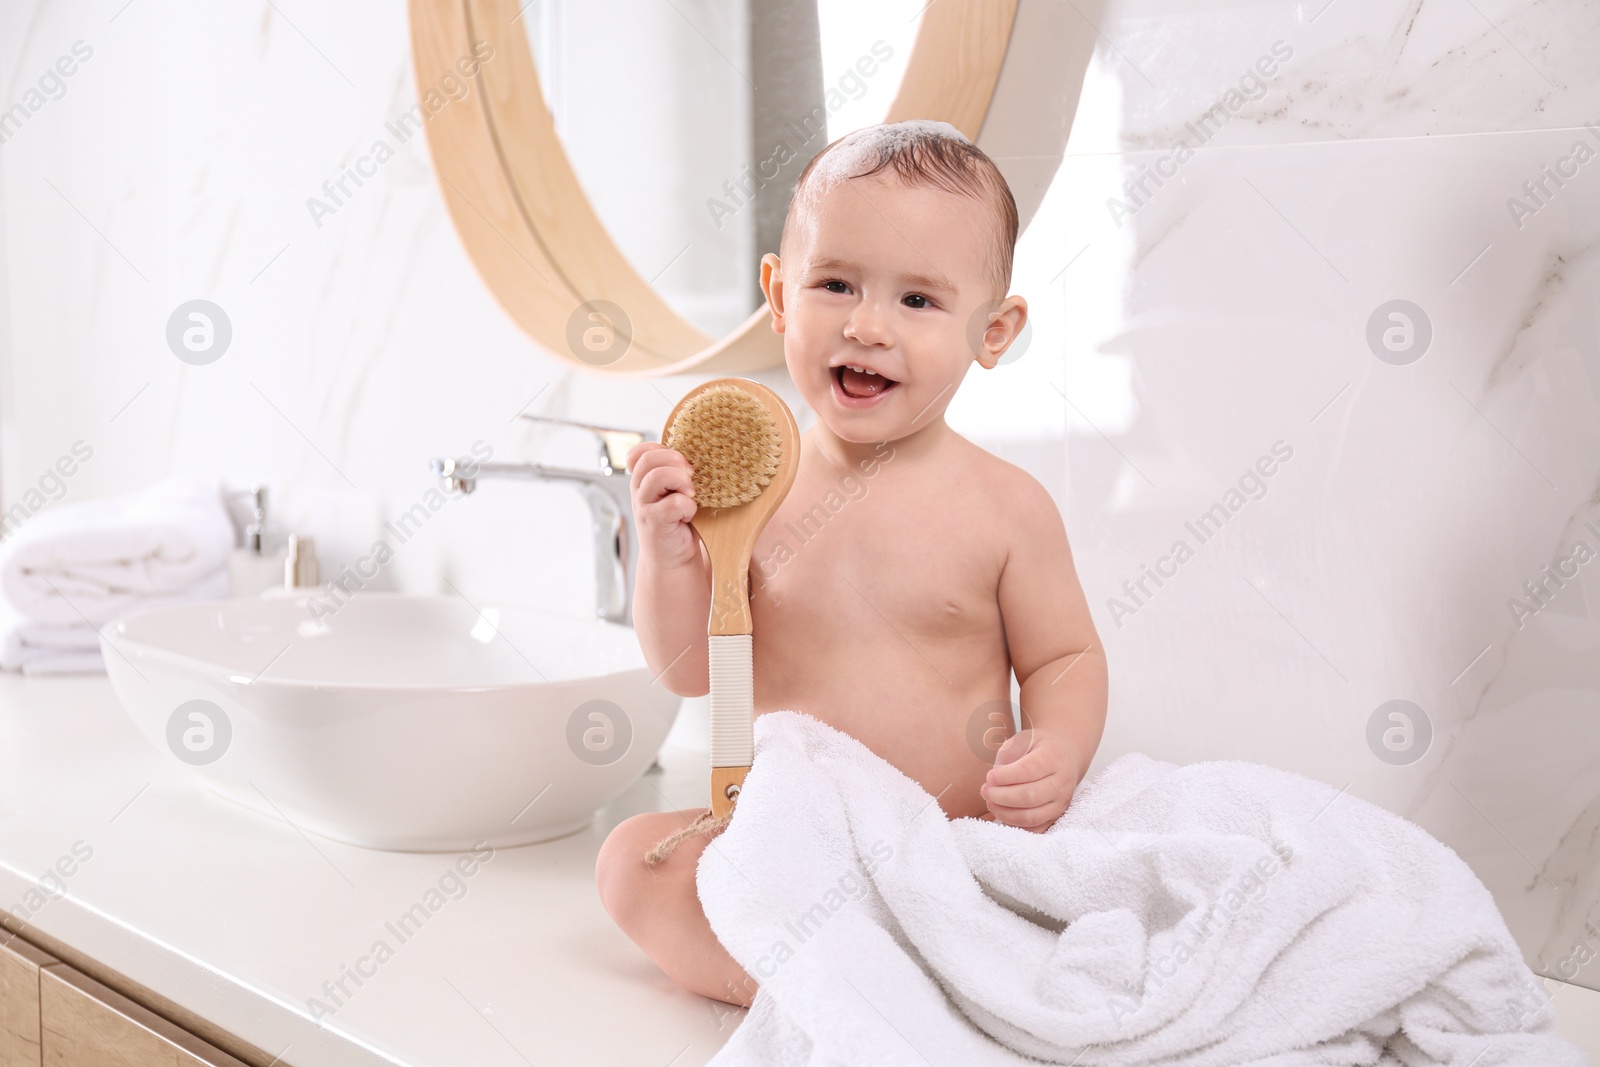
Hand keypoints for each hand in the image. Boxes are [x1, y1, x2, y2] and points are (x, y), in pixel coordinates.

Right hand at [627, 441, 698, 566]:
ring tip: (691, 495)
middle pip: (648, 459)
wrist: (673, 558)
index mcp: (643, 479)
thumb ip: (677, 474)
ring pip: (657, 476)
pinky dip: (687, 507)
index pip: (639, 452)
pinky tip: (688, 515)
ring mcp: (643, 506)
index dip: (660, 450)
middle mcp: (639, 490)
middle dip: (676, 461)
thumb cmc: (679, 522)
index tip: (679, 462)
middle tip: (691, 476)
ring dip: (681, 481)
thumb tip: (700, 454)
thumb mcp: (676, 493)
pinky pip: (673, 503)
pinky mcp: (654, 522)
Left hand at [980, 727, 1080, 831]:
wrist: (1066, 755)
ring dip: (1005, 813)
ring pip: (1031, 817)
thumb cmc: (1038, 747)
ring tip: (990, 802)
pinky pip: (1035, 829)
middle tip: (985, 791)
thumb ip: (1008, 754)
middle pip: (1029, 796)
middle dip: (1001, 796)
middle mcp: (1061, 782)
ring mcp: (1061, 802)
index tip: (989, 776)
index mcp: (1053, 758)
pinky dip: (1015, 826)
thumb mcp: (1023, 739)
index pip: (1029, 771)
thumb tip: (994, 779)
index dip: (1005, 777)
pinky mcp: (1056, 816)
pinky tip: (1002, 813)